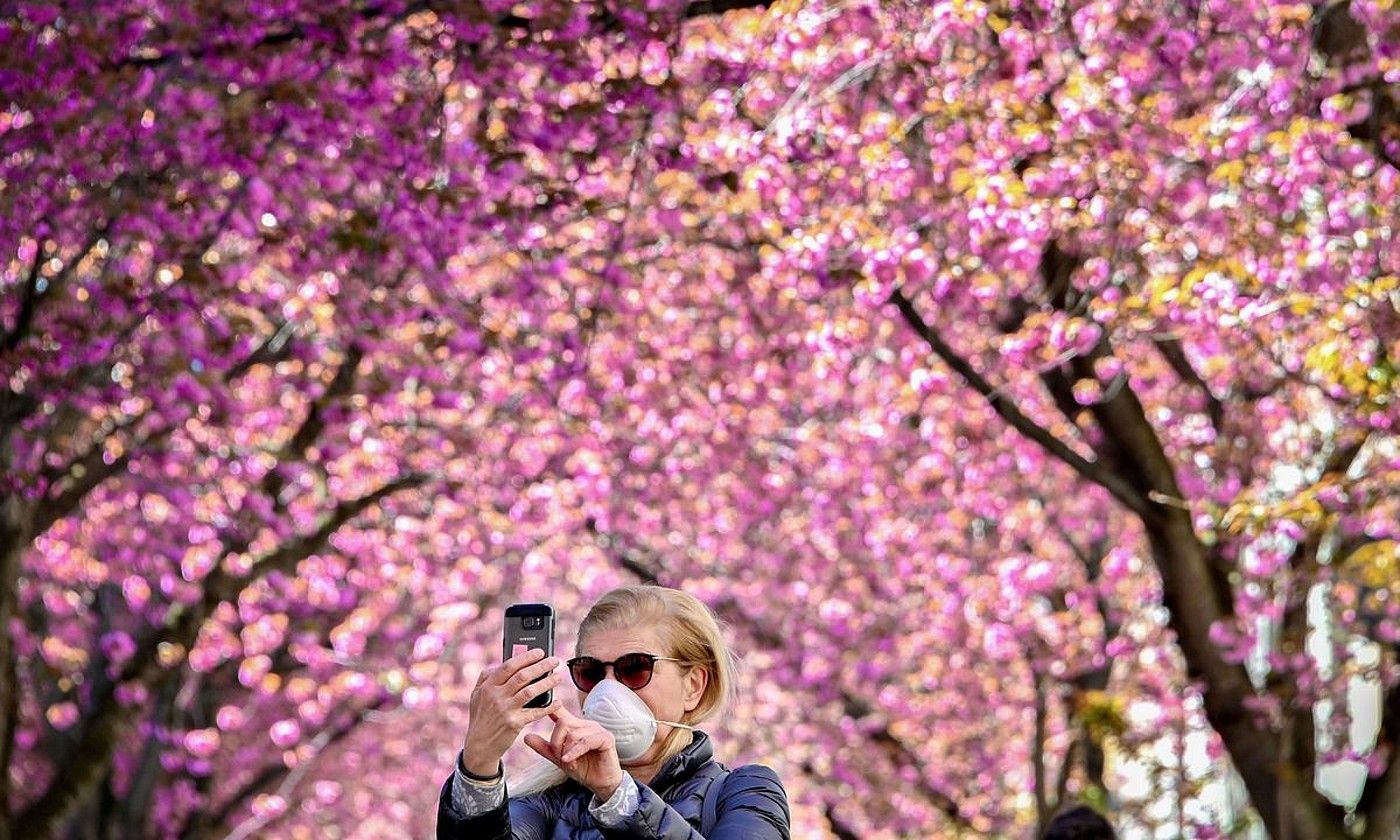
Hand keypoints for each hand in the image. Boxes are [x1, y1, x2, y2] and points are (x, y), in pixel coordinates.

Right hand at [461, 649, 561, 775]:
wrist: (479, 746)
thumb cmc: (480, 718)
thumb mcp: (476, 696)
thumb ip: (485, 678)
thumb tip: (499, 663)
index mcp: (488, 686)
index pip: (508, 666)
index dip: (526, 657)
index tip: (540, 652)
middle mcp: (496, 696)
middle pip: (523, 676)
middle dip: (541, 666)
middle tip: (555, 661)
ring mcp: (506, 710)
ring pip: (531, 691)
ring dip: (547, 683)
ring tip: (559, 677)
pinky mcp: (514, 723)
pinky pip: (535, 712)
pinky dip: (548, 707)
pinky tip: (557, 702)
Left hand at [524, 707, 624, 800]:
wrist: (601, 784)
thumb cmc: (583, 769)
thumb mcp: (560, 758)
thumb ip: (545, 747)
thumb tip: (526, 737)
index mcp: (577, 726)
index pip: (562, 713)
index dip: (551, 709)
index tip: (542, 709)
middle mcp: (587, 725)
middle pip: (563, 724)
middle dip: (556, 743)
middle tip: (558, 757)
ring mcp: (598, 730)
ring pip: (573, 734)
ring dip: (566, 751)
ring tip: (567, 763)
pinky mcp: (606, 738)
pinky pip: (585, 742)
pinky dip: (574, 752)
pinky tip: (568, 761)